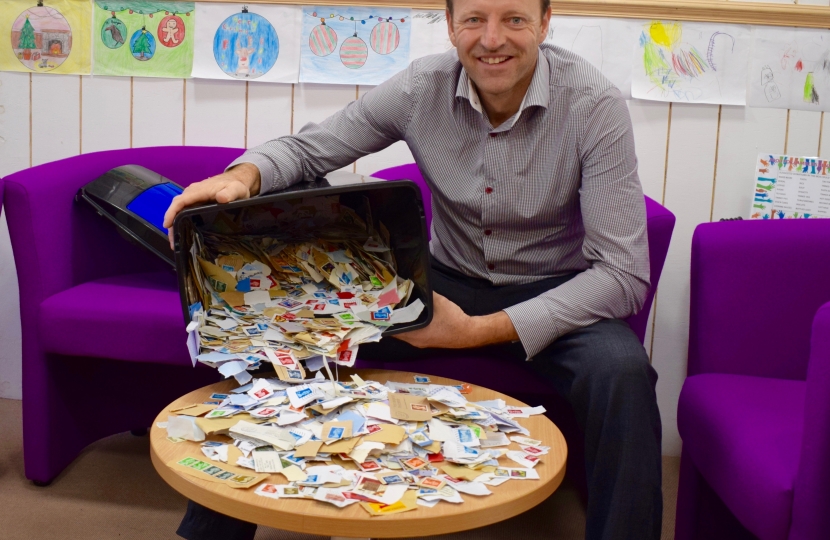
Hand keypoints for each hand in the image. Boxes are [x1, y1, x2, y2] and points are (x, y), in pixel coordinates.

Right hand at [162, 163, 261, 248]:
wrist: (236, 180)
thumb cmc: (235, 185)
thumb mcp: (236, 189)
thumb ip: (230, 193)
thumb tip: (221, 198)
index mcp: (199, 191)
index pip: (181, 201)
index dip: (172, 212)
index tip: (167, 225)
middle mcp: (192, 193)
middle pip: (177, 207)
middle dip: (172, 224)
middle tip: (174, 242)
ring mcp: (193, 197)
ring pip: (179, 210)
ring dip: (175, 225)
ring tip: (176, 242)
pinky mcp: (195, 201)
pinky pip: (184, 210)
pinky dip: (181, 221)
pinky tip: (183, 233)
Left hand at [394, 292, 518, 348]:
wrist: (470, 333)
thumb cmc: (453, 319)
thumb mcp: (438, 302)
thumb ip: (424, 293)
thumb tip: (414, 283)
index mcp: (414, 334)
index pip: (390, 329)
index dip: (382, 318)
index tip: (378, 307)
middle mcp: (414, 341)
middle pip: (394, 330)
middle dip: (389, 318)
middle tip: (385, 303)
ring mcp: (420, 342)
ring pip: (403, 331)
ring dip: (399, 321)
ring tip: (394, 306)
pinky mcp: (426, 340)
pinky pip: (411, 332)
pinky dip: (407, 324)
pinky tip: (408, 313)